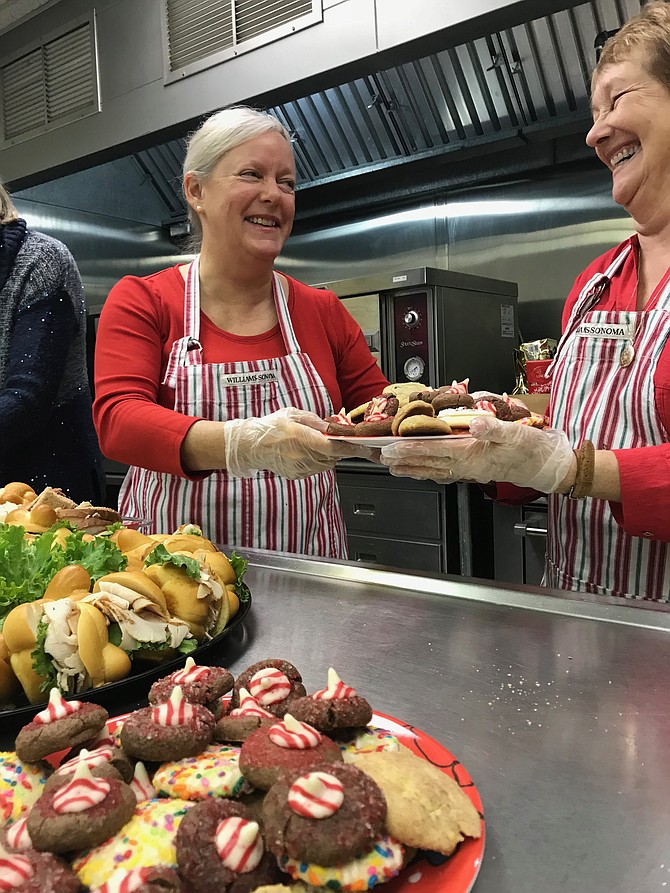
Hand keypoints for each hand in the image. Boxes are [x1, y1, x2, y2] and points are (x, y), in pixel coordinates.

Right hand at [224, 408, 368, 478]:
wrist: (250, 446)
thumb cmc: (270, 427)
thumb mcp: (293, 414)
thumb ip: (315, 421)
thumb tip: (333, 426)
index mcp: (301, 437)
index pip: (333, 447)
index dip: (351, 448)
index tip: (364, 448)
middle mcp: (301, 455)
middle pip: (333, 457)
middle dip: (340, 449)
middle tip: (337, 439)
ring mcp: (298, 468)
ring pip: (326, 465)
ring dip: (329, 456)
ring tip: (316, 444)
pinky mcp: (296, 475)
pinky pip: (315, 469)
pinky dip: (318, 462)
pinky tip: (307, 452)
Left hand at [380, 415, 573, 491]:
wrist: (548, 467)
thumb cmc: (533, 450)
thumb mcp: (517, 434)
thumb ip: (494, 429)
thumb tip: (474, 424)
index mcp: (472, 455)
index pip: (434, 450)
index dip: (410, 448)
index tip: (391, 447)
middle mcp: (466, 465)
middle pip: (427, 462)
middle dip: (402, 460)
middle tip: (380, 457)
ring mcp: (468, 469)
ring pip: (433, 469)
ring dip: (411, 467)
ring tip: (391, 466)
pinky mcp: (473, 469)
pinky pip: (443, 470)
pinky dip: (427, 469)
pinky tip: (421, 469)